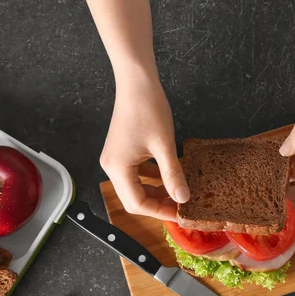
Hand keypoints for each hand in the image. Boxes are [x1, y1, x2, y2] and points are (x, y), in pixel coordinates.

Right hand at [99, 77, 189, 219]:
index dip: (159, 212)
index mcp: (117, 168)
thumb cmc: (148, 109)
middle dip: (157, 204)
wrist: (136, 82)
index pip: (137, 204)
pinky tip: (169, 176)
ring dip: (156, 192)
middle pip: (133, 198)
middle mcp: (111, 166)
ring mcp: (115, 159)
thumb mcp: (165, 146)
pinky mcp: (122, 152)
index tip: (179, 213)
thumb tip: (183, 198)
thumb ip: (173, 175)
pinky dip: (152, 179)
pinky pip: (136, 174)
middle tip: (180, 206)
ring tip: (178, 193)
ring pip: (136, 186)